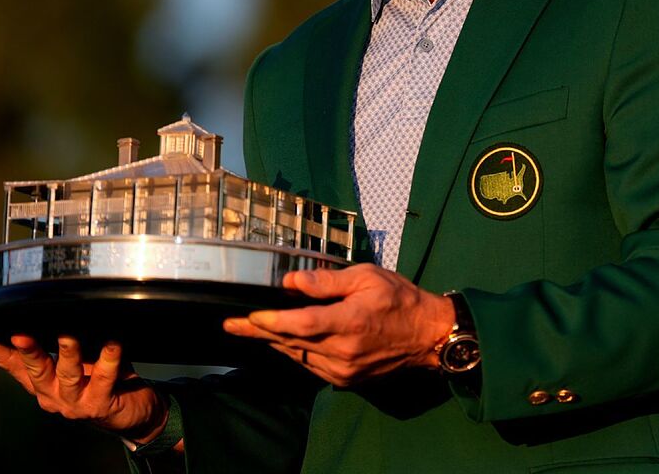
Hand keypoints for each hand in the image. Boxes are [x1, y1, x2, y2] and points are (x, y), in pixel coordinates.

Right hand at [0, 334, 169, 442]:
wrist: (131, 413)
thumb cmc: (99, 379)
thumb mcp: (73, 361)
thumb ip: (57, 343)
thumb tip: (46, 306)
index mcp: (41, 383)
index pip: (14, 365)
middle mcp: (52, 394)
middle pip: (36, 370)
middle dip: (28, 351)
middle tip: (21, 333)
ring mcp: (74, 402)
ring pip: (68, 374)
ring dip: (68, 352)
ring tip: (68, 335)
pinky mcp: (99, 404)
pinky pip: (104, 377)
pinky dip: (109, 359)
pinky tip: (114, 343)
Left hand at [222, 263, 454, 385]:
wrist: (427, 336)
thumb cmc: (399, 299)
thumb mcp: (367, 277)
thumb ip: (327, 282)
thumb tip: (292, 282)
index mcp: (350, 322)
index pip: (300, 324)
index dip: (270, 322)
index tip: (247, 316)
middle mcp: (343, 351)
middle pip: (291, 342)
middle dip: (258, 333)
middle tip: (230, 325)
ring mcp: (344, 370)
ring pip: (298, 357)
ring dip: (273, 343)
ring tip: (249, 331)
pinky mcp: (347, 380)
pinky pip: (311, 366)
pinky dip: (294, 353)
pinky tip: (281, 342)